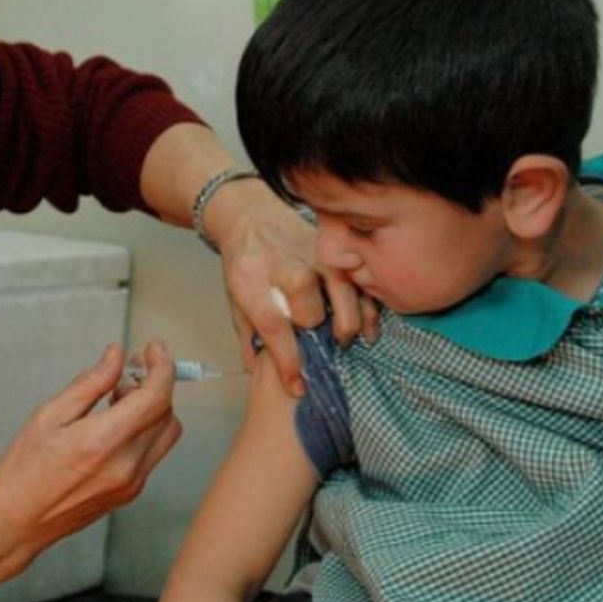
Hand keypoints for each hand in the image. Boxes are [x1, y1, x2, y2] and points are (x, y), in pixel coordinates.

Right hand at [0, 342, 182, 565]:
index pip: (156, 397)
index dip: (162, 367)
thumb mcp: (50, 416)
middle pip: (166, 413)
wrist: (16, 522)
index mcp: (104, 441)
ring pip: (165, 434)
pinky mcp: (130, 493)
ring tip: (116, 402)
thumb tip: (115, 357)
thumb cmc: (24, 472)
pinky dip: (143, 431)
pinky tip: (113, 426)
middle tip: (126, 374)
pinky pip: (152, 453)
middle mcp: (126, 465)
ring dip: (151, 410)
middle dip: (153, 386)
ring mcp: (132, 483)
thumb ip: (90, 383)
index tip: (153, 349)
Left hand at [210, 184, 377, 396]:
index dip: (287, 360)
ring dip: (348, 320)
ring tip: (345, 340)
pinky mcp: (333, 247)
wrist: (249, 215)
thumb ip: (247, 335)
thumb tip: (258, 371)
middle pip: (306, 299)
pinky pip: (358, 277)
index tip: (298, 386)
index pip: (271, 323)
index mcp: (250, 279)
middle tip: (319, 344)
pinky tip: (368, 327)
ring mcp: (311, 251)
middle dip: (315, 327)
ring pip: (339, 286)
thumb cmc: (244, 263)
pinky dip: (367, 305)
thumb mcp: (234, 297)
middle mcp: (282, 263)